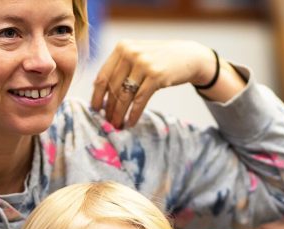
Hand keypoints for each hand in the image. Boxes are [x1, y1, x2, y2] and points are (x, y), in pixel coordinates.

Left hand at [91, 40, 220, 127]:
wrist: (189, 57)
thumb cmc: (160, 60)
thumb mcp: (138, 56)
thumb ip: (121, 68)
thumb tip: (101, 94)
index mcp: (122, 48)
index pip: (103, 76)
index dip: (97, 95)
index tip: (94, 109)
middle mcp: (130, 54)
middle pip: (113, 88)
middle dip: (109, 108)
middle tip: (107, 122)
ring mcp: (144, 64)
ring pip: (125, 96)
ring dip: (119, 114)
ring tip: (118, 125)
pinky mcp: (156, 76)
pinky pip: (140, 100)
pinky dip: (134, 114)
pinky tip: (131, 122)